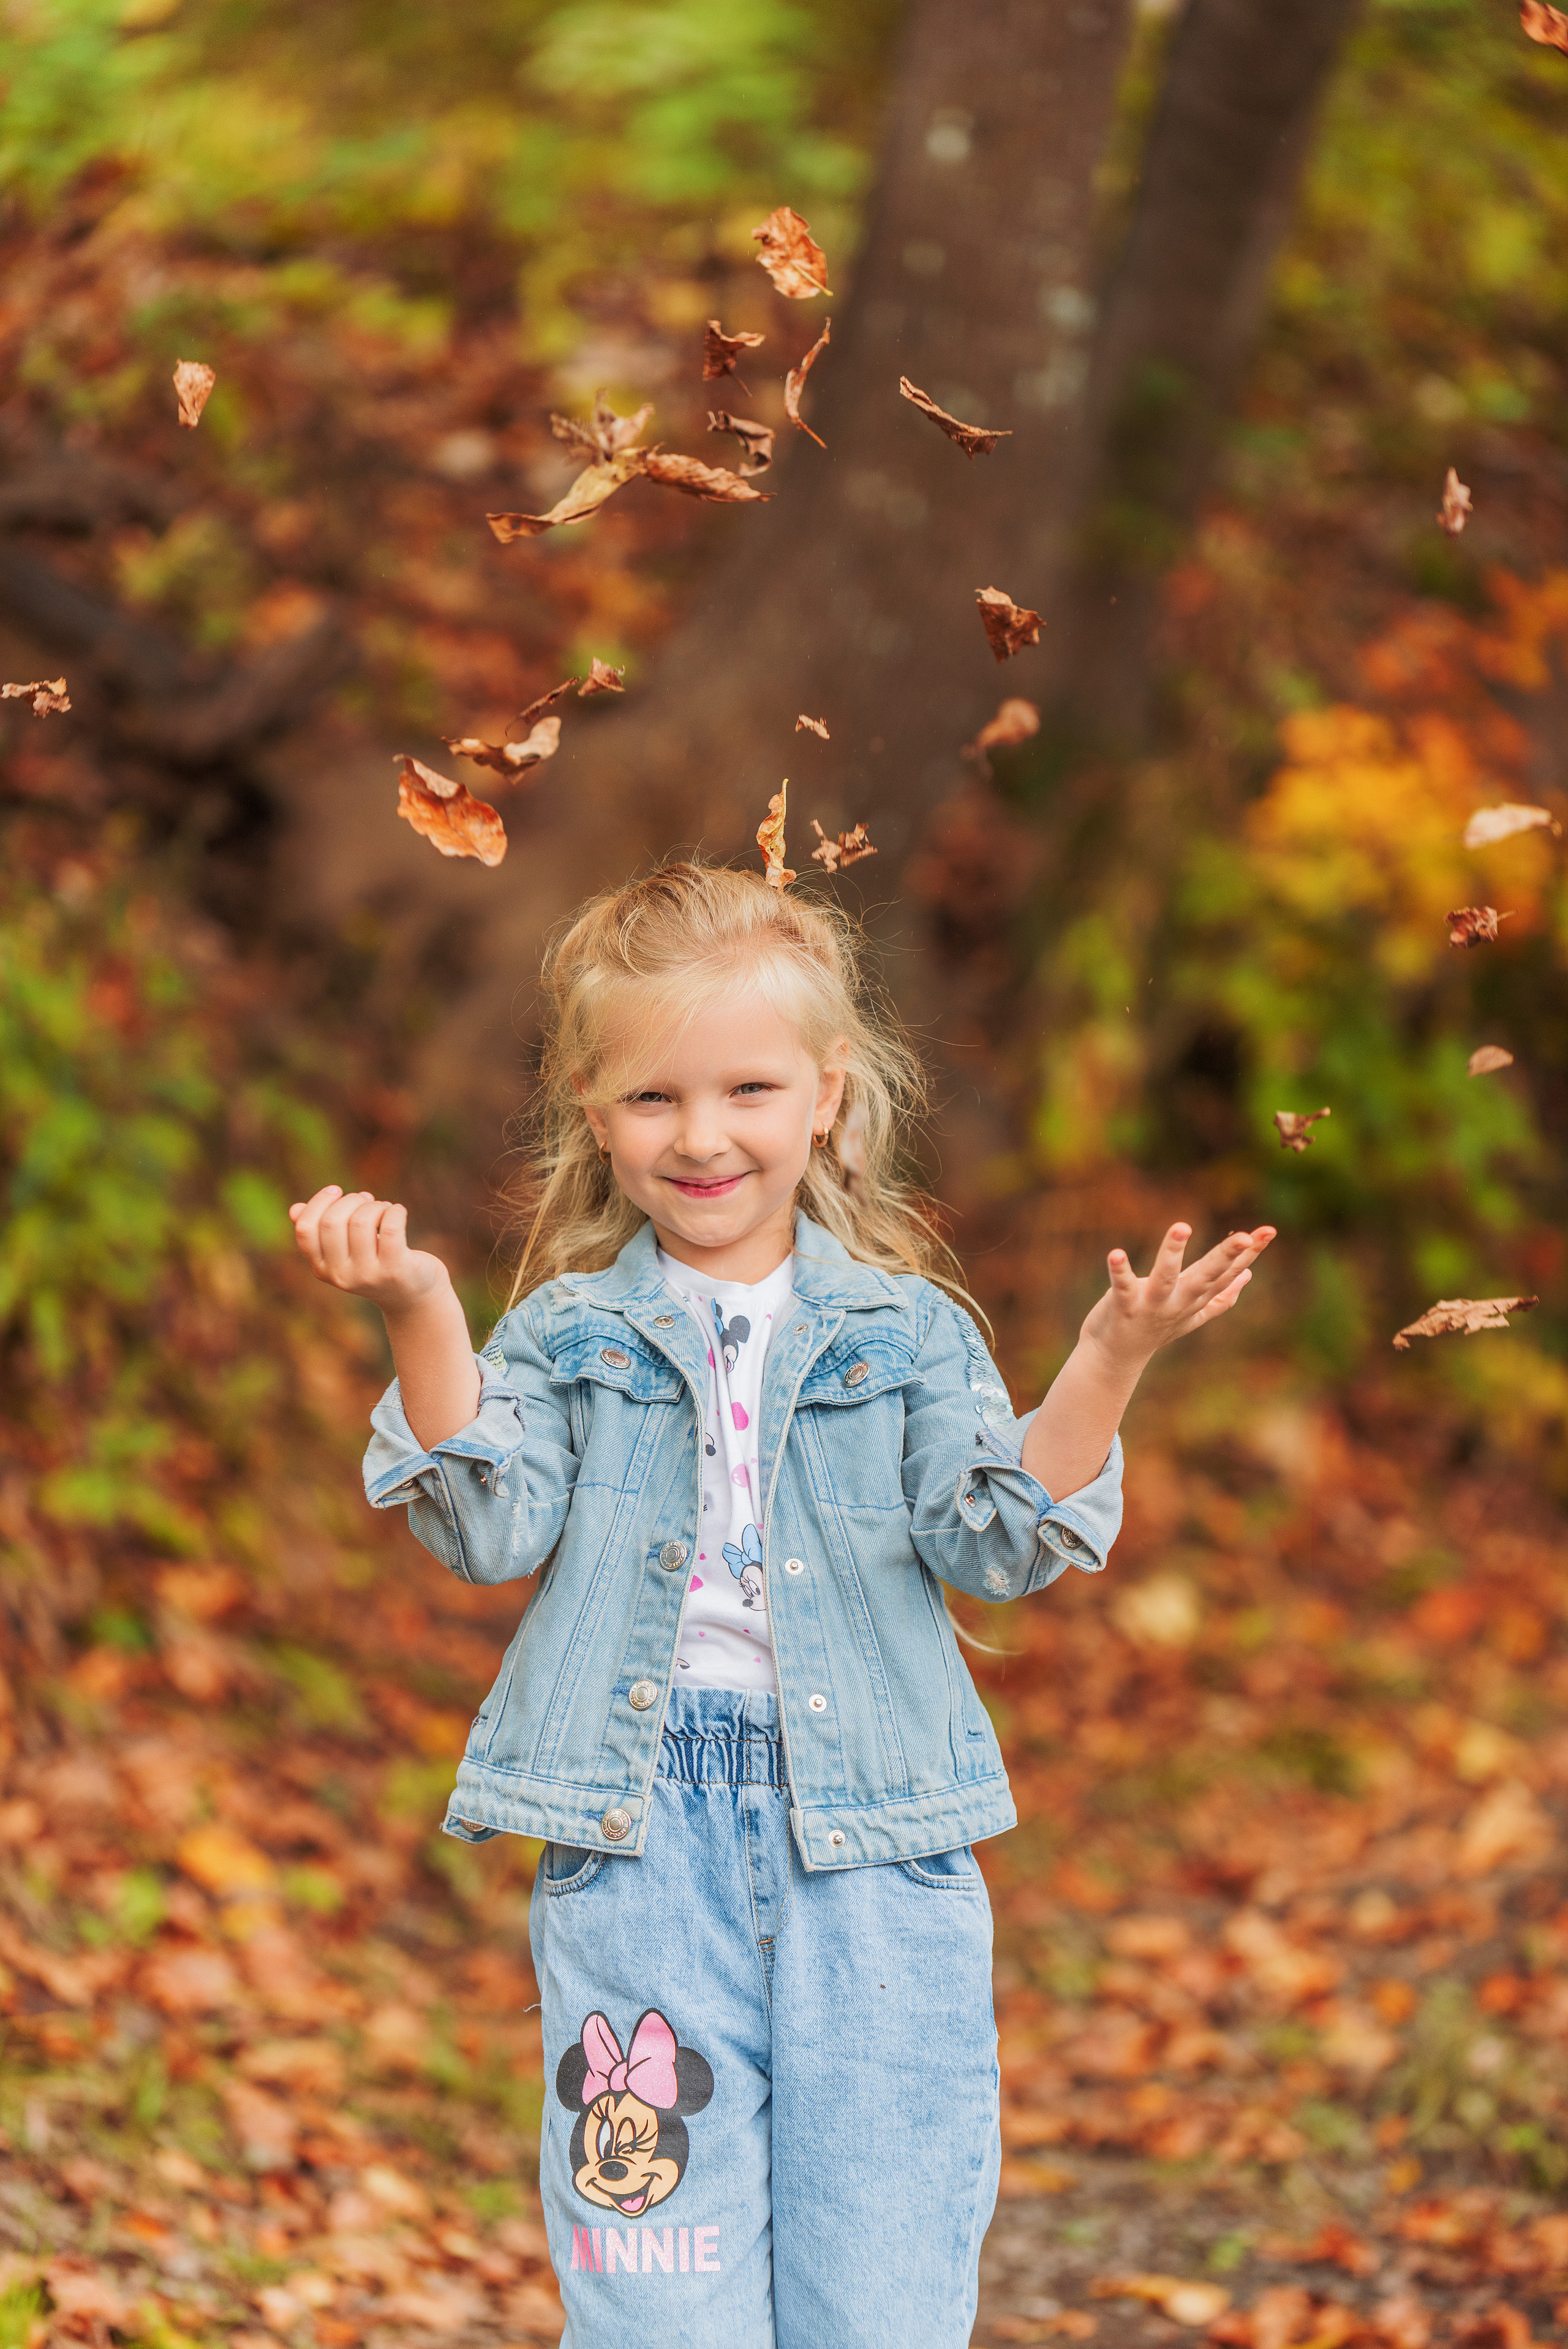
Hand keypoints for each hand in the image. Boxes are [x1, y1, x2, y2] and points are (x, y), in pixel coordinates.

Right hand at [289, 1185, 450, 1314]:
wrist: (411, 1295)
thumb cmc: (375, 1263)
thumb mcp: (345, 1251)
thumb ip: (321, 1232)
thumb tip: (295, 1209)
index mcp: (322, 1269)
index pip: (306, 1230)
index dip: (318, 1203)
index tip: (336, 1190)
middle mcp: (340, 1276)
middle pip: (333, 1222)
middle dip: (351, 1201)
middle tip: (367, 1199)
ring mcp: (367, 1275)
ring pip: (362, 1221)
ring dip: (375, 1206)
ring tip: (385, 1209)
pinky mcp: (395, 1270)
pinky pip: (391, 1227)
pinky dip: (395, 1211)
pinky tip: (398, 1211)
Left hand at [1080, 1222, 1275, 1370]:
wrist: (1117, 1358)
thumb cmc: (1155, 1330)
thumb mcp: (1193, 1314)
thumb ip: (1221, 1296)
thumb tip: (1248, 1274)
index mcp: (1197, 1299)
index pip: (1228, 1273)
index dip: (1249, 1253)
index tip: (1269, 1230)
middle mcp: (1179, 1303)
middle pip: (1207, 1277)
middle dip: (1226, 1256)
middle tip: (1245, 1235)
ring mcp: (1153, 1306)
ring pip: (1165, 1279)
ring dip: (1172, 1253)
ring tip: (1181, 1227)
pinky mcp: (1124, 1307)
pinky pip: (1123, 1287)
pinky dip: (1119, 1271)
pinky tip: (1116, 1253)